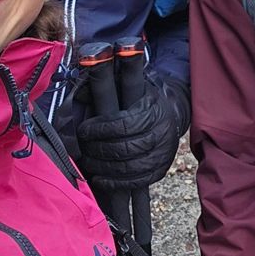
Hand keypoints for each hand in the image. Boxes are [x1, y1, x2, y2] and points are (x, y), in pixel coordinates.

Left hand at [74, 74, 189, 190]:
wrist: (170, 115)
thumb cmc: (144, 102)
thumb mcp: (134, 87)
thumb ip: (115, 84)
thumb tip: (92, 72)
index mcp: (154, 111)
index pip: (125, 124)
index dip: (101, 129)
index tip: (83, 130)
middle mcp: (162, 133)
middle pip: (126, 148)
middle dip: (98, 149)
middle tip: (83, 147)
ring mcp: (163, 154)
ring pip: (130, 167)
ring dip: (103, 167)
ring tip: (88, 161)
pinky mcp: (161, 170)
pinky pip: (136, 182)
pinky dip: (115, 183)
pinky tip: (99, 178)